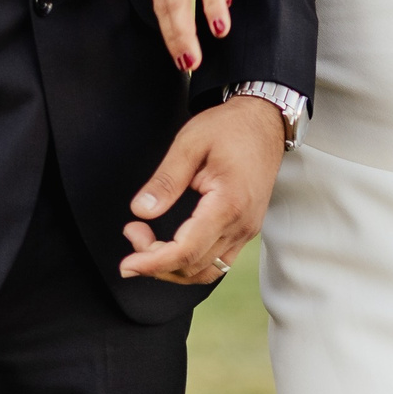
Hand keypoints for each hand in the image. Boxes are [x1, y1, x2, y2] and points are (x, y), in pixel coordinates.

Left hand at [120, 96, 282, 283]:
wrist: (265, 121)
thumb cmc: (230, 128)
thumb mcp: (190, 143)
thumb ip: (166, 180)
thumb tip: (141, 211)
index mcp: (229, 203)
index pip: (187, 250)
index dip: (153, 262)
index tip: (127, 264)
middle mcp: (241, 224)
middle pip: (193, 266)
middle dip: (155, 260)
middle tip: (132, 231)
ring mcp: (246, 230)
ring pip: (206, 272)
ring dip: (172, 267)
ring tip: (147, 241)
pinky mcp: (245, 230)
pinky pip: (217, 262)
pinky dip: (189, 263)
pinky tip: (170, 246)